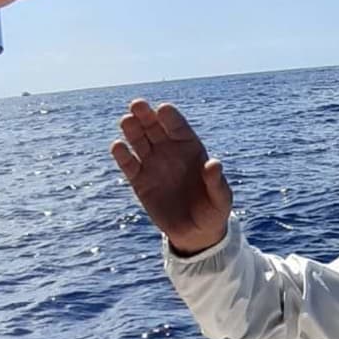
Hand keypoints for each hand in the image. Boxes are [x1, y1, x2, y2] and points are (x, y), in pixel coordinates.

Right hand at [111, 100, 232, 254]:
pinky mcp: (140, 182)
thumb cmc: (213, 211)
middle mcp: (169, 152)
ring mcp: (153, 164)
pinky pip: (129, 165)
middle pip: (155, 128)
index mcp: (191, 149)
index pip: (179, 128)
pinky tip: (117, 146)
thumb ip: (217, 182)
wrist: (196, 233)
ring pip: (139, 141)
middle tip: (137, 104)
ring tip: (126, 120)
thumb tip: (214, 164)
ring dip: (132, 130)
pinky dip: (122, 155)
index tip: (163, 109)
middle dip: (146, 115)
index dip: (171, 117)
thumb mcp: (221, 199)